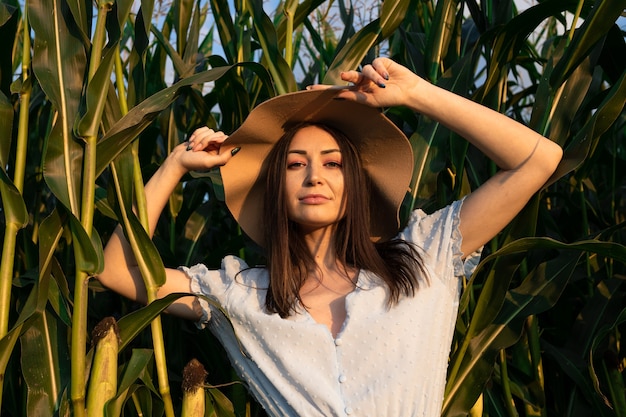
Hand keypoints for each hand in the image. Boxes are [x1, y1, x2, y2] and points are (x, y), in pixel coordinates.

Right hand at [167, 127, 237, 173]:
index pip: (225, 139)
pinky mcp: (202, 136)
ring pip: (209, 131)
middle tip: (197, 149)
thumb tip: (237, 149)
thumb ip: (224, 157)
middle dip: (205, 140)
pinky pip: (203, 129)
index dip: (217, 139)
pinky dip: (196, 134)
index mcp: (221, 154)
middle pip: (217, 134)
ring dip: (199, 138)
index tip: (212, 142)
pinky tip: (191, 143)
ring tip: (193, 148)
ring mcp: (209, 142)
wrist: (177, 160)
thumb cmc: (193, 163)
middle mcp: (216, 147)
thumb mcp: (209, 162)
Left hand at [308, 57, 423, 107]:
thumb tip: (337, 94)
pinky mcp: (379, 63)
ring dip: (374, 78)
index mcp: (357, 92)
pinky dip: (381, 71)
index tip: (308, 89)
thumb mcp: (370, 100)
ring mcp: (369, 71)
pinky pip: (375, 64)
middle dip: (347, 76)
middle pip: (348, 76)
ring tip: (384, 84)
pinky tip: (388, 77)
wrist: (407, 91)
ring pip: (365, 70)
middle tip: (343, 76)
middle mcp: (361, 80)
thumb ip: (353, 96)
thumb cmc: (389, 98)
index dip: (324, 89)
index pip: (337, 90)